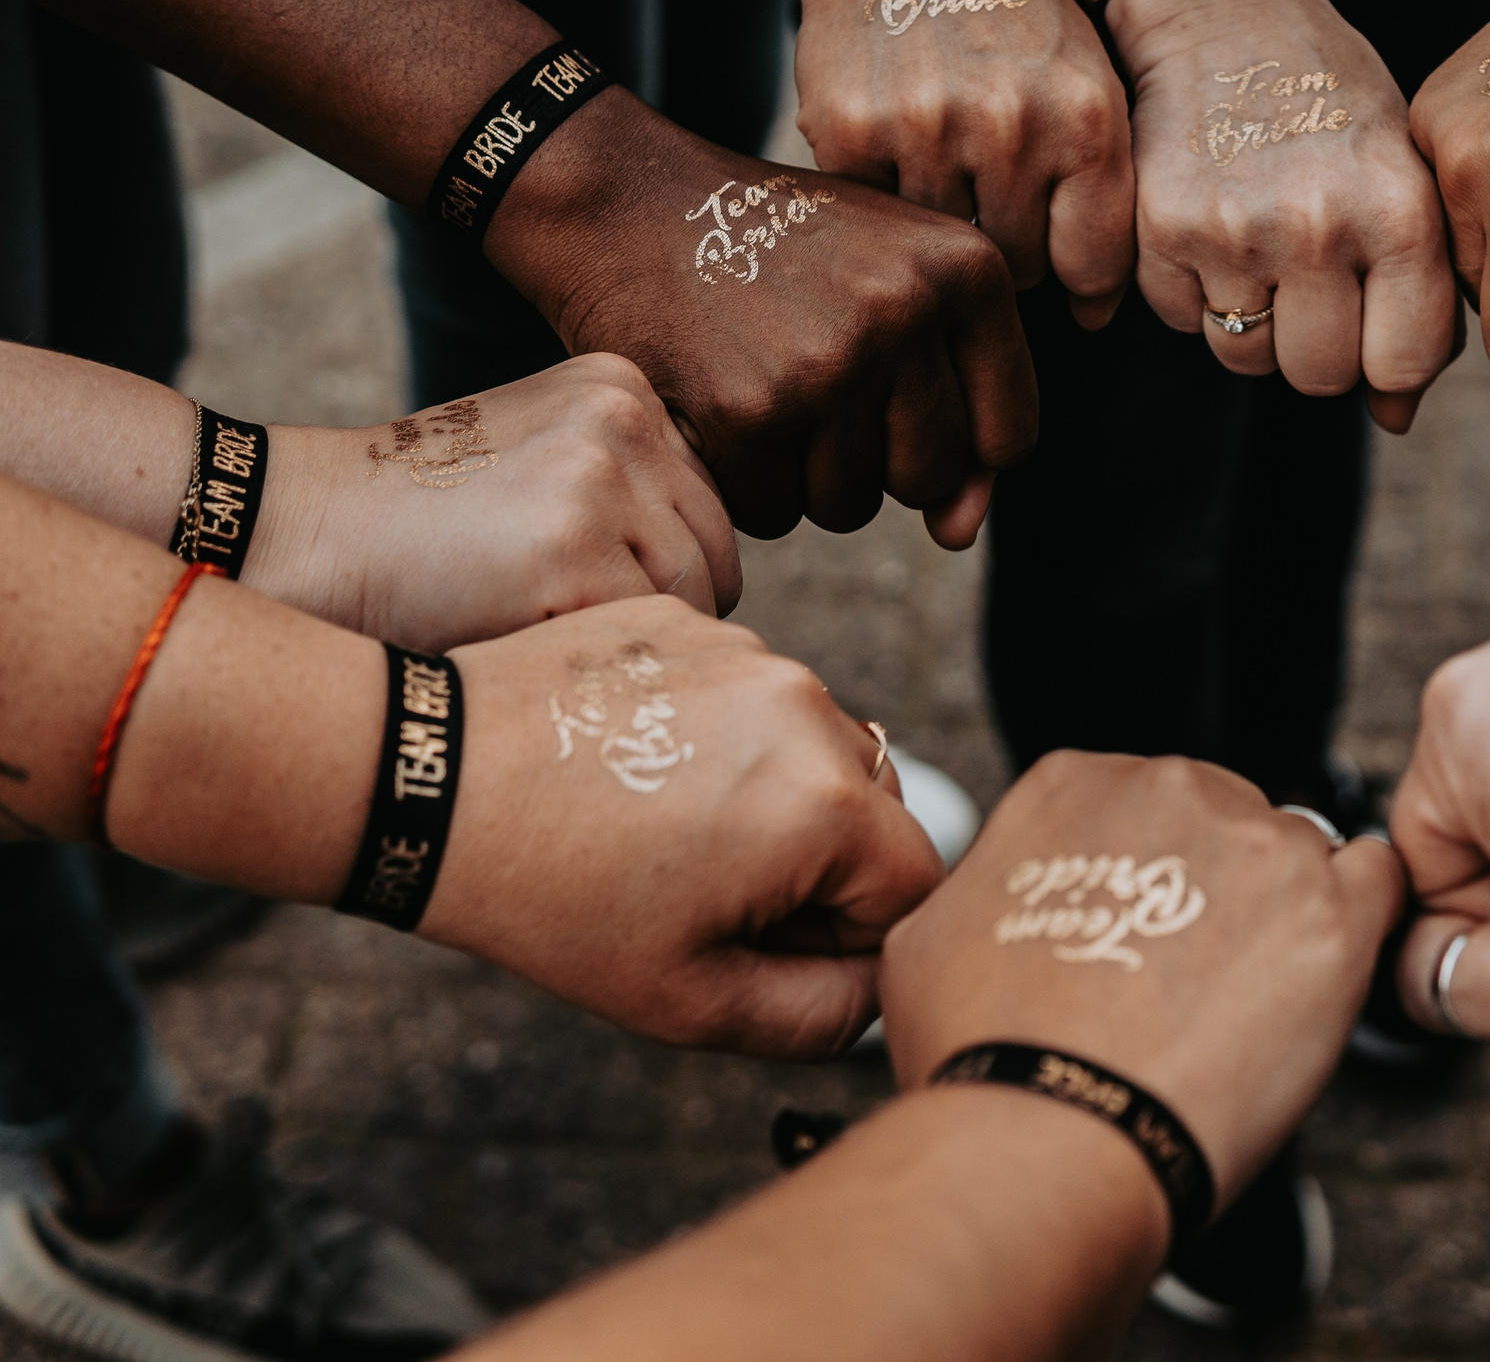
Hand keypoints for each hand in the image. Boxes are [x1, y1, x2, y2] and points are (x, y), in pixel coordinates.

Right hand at [246, 355, 740, 650]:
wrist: (302, 530)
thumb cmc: (425, 517)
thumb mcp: (541, 454)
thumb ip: (633, 483)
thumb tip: (724, 567)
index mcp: (623, 386)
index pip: (712, 505)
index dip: (667, 565)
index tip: (599, 586)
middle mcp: (623, 418)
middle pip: (718, 553)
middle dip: (665, 605)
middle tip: (578, 623)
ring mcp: (599, 481)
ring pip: (693, 600)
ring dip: (631, 638)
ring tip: (544, 625)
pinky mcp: (571, 553)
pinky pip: (644, 635)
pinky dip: (595, 660)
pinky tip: (525, 638)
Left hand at [429, 594, 944, 1058]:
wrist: (428, 782)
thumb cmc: (553, 901)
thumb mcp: (691, 1001)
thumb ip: (821, 1015)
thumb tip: (875, 986)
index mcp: (825, 807)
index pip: (915, 886)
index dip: (853, 937)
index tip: (764, 944)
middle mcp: (811, 709)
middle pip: (877, 810)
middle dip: (820, 864)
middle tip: (706, 894)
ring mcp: (754, 651)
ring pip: (816, 747)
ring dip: (773, 795)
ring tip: (662, 828)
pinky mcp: (696, 620)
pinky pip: (751, 692)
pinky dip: (719, 735)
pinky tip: (635, 769)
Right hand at [490, 94, 1035, 544]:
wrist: (630, 198)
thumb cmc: (779, 251)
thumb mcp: (892, 284)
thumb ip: (954, 405)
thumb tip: (961, 535)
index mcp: (968, 271)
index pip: (1010, 436)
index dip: (954, 445)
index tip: (894, 401)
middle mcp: (909, 312)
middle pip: (929, 478)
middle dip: (875, 462)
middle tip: (813, 385)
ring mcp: (829, 364)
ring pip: (853, 506)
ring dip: (804, 475)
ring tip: (765, 387)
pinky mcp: (749, 411)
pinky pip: (775, 513)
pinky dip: (744, 482)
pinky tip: (719, 407)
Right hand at [794, 0, 1135, 303]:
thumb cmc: (1010, 5)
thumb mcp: (1086, 76)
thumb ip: (1103, 190)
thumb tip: (1094, 312)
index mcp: (1086, 117)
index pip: (1093, 265)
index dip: (1082, 279)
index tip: (1070, 271)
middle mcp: (1011, 126)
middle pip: (1020, 265)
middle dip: (1013, 239)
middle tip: (995, 180)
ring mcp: (924, 130)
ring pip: (945, 244)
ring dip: (948, 215)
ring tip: (947, 150)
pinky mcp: (849, 131)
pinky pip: (879, 213)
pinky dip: (886, 190)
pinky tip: (896, 135)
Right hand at [880, 751, 1403, 1205]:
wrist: (1053, 1135)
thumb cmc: (984, 1056)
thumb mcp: (930, 938)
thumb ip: (988, 887)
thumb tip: (1004, 900)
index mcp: (1076, 782)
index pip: (1146, 807)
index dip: (1148, 880)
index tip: (1144, 938)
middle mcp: (1172, 786)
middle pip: (1225, 822)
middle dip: (1218, 891)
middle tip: (1192, 984)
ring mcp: (1261, 840)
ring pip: (1299, 854)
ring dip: (1283, 915)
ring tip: (1244, 1007)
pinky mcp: (1334, 908)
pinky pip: (1379, 880)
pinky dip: (1359, 924)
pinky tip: (1319, 981)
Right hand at [1109, 0, 1456, 430]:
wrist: (1216, 4)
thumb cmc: (1325, 91)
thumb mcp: (1397, 166)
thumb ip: (1416, 288)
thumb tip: (1397, 419)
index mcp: (1400, 209)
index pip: (1404, 364)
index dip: (1391, 359)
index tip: (1377, 322)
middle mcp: (1319, 225)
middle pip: (1320, 376)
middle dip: (1319, 347)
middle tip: (1313, 283)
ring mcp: (1234, 231)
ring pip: (1246, 357)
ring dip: (1254, 322)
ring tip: (1261, 244)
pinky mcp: (1160, 230)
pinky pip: (1183, 319)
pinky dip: (1194, 290)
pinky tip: (1212, 220)